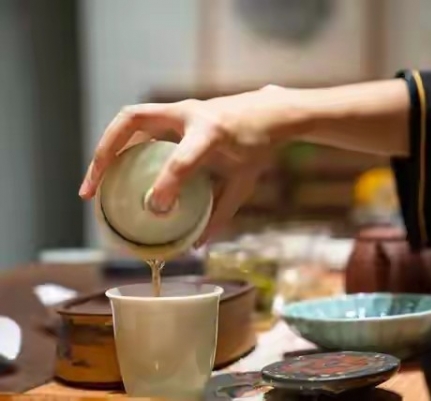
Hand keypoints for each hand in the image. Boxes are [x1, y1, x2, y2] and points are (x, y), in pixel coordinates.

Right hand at [79, 86, 299, 245]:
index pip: (184, 158)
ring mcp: (180, 109)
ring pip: (130, 119)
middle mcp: (192, 114)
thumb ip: (221, 211)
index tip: (156, 208)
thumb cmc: (259, 147)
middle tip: (91, 189)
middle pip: (134, 119)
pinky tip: (118, 173)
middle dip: (106, 153)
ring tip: (93, 184)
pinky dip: (124, 146)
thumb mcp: (245, 181)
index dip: (166, 183)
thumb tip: (196, 244)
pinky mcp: (175, 111)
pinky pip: (140, 125)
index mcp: (213, 133)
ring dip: (107, 148)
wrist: (270, 112)